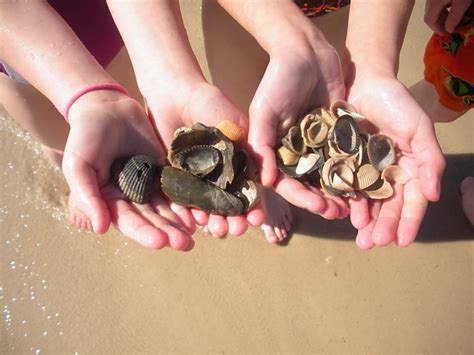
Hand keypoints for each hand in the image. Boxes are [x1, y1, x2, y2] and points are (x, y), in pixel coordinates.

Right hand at [63, 91, 194, 249]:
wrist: (107, 107)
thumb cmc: (85, 136)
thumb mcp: (78, 165)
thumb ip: (87, 196)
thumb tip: (100, 229)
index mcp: (110, 201)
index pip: (129, 221)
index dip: (144, 232)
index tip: (160, 242)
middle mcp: (132, 198)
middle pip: (152, 219)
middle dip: (168, 233)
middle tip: (185, 244)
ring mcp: (150, 184)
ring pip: (167, 208)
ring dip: (180, 222)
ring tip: (194, 235)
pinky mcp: (165, 171)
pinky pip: (178, 187)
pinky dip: (188, 200)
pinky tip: (200, 211)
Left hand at [145, 81, 265, 237]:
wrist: (174, 94)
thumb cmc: (209, 103)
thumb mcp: (233, 121)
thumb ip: (248, 146)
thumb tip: (266, 177)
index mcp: (236, 163)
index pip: (248, 190)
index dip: (254, 206)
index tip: (257, 218)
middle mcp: (218, 175)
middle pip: (228, 204)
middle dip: (234, 219)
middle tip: (236, 230)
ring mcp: (197, 178)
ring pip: (207, 206)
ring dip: (214, 220)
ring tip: (218, 230)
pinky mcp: (175, 178)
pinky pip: (182, 199)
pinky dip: (189, 211)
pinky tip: (194, 221)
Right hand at [248, 34, 348, 219]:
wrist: (306, 52)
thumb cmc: (278, 80)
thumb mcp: (264, 110)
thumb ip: (262, 143)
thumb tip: (265, 181)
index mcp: (273, 150)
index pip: (285, 182)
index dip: (300, 197)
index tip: (318, 206)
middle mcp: (293, 152)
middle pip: (307, 185)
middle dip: (322, 201)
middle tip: (339, 213)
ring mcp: (315, 145)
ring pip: (326, 176)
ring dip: (338, 192)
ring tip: (353, 207)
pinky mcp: (334, 135)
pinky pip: (342, 157)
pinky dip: (351, 171)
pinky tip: (364, 184)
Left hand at [346, 74, 445, 248]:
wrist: (363, 82)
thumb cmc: (397, 103)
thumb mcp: (419, 128)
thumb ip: (430, 159)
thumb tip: (434, 195)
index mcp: (410, 168)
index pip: (412, 201)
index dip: (409, 222)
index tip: (403, 242)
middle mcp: (388, 174)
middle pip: (388, 206)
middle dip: (384, 227)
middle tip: (374, 244)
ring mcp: (365, 170)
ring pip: (367, 202)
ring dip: (365, 221)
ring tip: (361, 238)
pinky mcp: (343, 164)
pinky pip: (345, 187)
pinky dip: (346, 201)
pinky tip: (344, 214)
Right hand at [424, 0, 472, 33]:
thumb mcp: (462, 2)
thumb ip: (454, 17)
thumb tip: (449, 30)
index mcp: (433, 4)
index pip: (430, 20)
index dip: (437, 29)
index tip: (446, 34)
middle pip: (430, 14)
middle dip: (440, 22)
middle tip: (449, 27)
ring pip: (434, 7)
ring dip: (442, 14)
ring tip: (452, 17)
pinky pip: (438, 1)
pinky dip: (444, 5)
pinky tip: (453, 4)